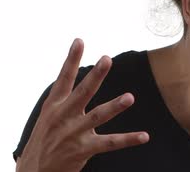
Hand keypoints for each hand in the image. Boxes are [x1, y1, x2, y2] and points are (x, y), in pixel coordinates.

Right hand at [16, 39, 148, 171]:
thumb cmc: (45, 140)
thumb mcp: (49, 116)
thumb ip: (65, 98)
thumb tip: (81, 76)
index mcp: (55, 106)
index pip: (64, 78)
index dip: (71, 59)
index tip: (79, 41)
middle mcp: (64, 116)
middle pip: (83, 92)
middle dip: (95, 76)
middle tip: (107, 59)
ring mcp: (74, 133)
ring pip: (98, 116)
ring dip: (114, 107)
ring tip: (130, 97)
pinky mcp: (83, 150)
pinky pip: (110, 143)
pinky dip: (128, 139)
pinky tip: (144, 136)